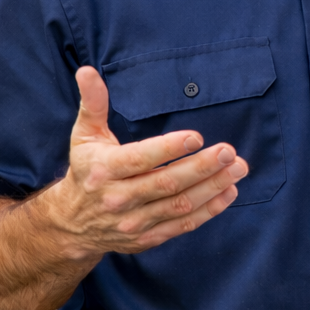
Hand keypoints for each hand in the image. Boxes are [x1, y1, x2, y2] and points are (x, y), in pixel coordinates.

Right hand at [37, 67, 248, 259]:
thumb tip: (87, 71)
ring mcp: (134, 222)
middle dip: (201, 167)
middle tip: (229, 152)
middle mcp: (118, 199)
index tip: (196, 137)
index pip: (139, 159)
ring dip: (212, 187)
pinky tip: (229, 192)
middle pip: (166, 183)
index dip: (168, 149)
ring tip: (238, 169)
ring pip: (179, 205)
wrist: (70, 225)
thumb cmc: (86, 170)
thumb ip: (92, 103)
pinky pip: (182, 225)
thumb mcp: (85, 135)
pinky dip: (209, 210)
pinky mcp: (146, 238)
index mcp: (104, 170)